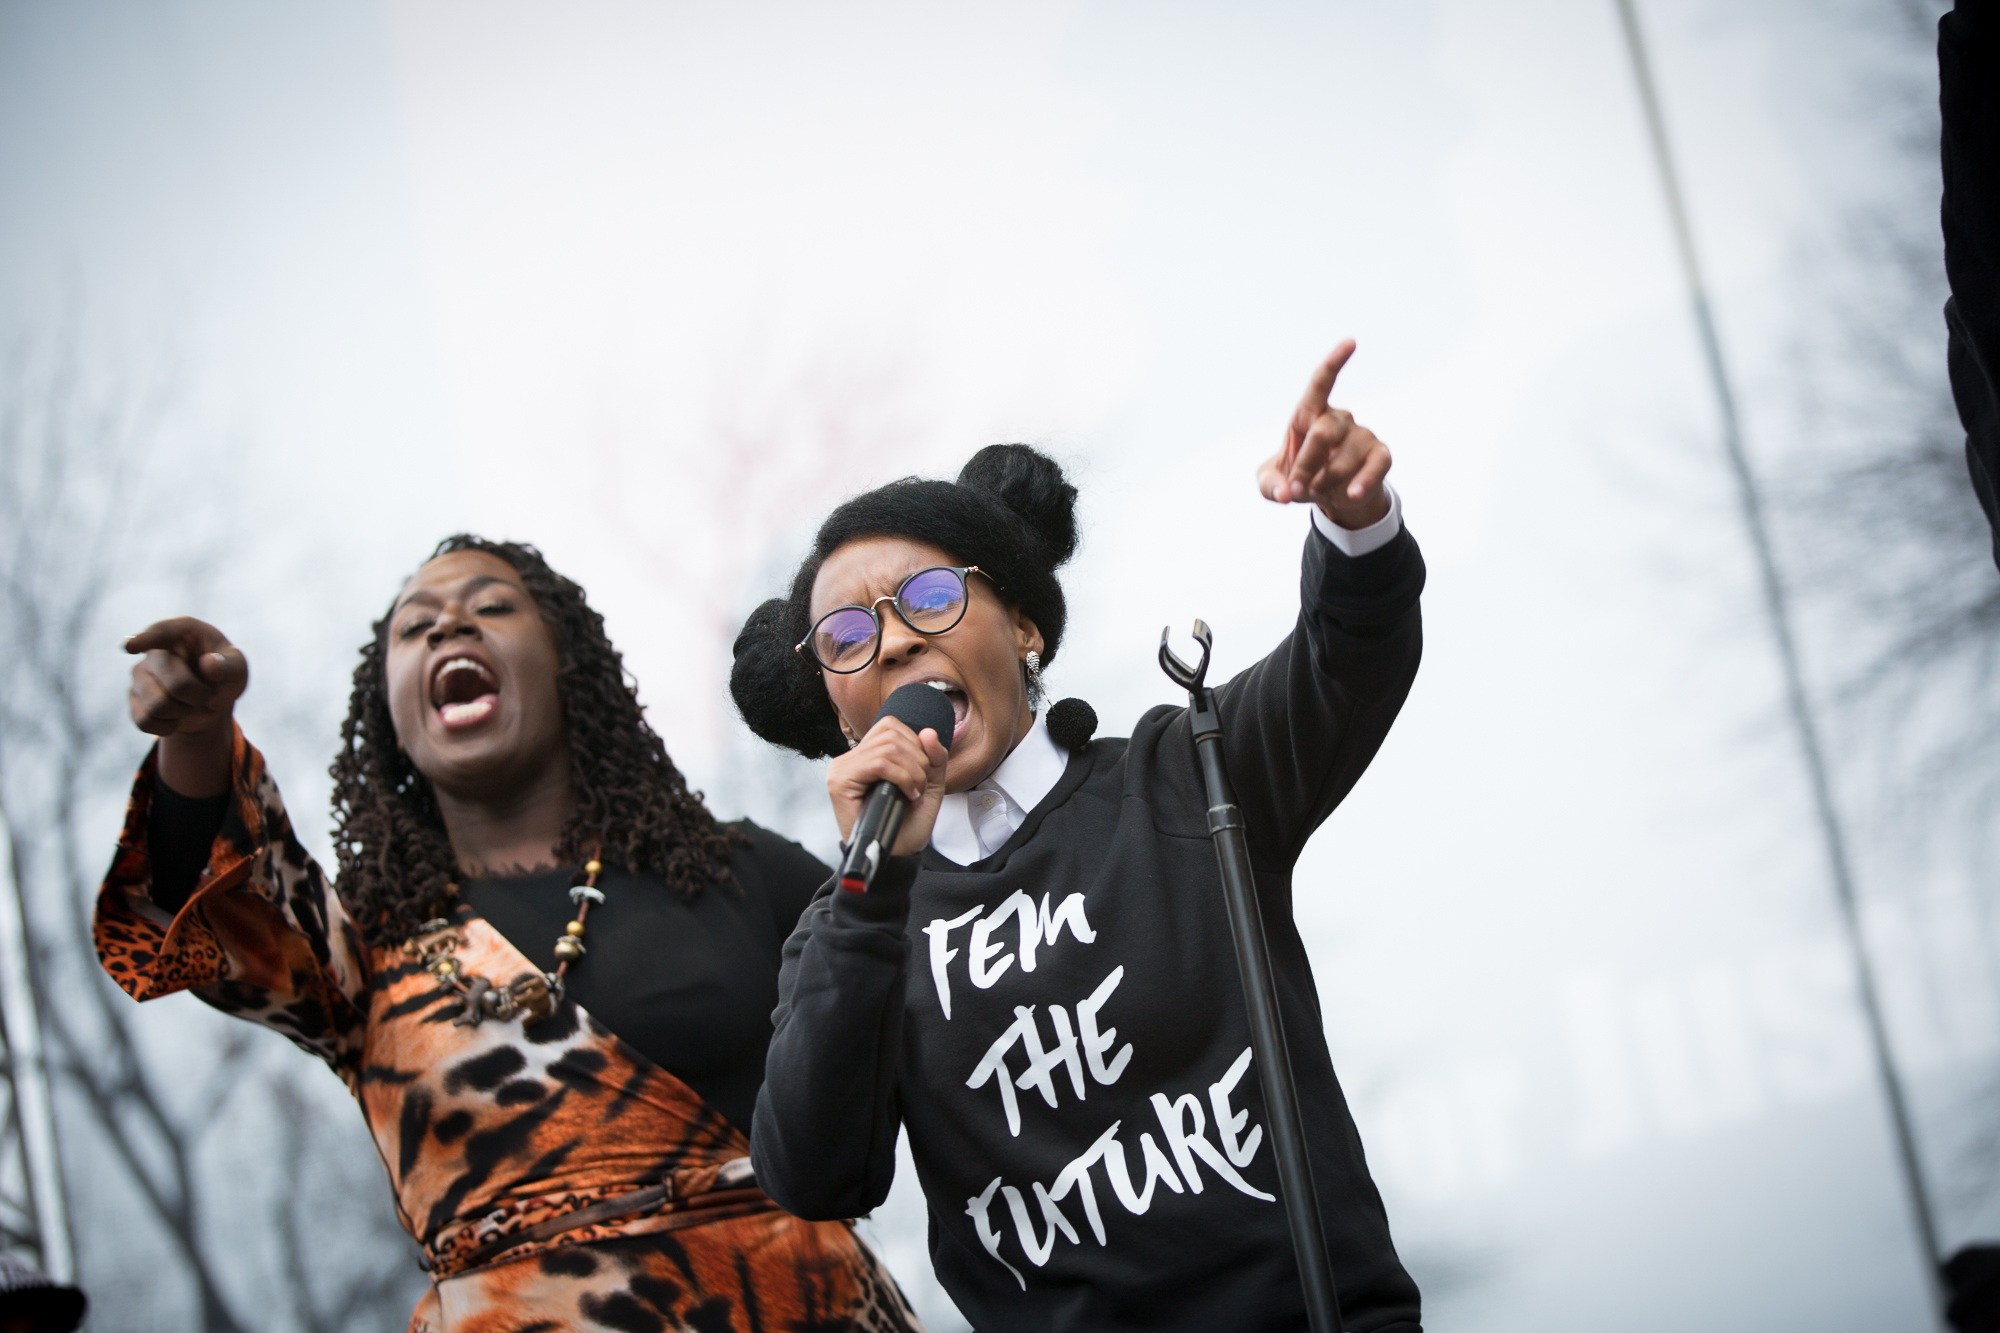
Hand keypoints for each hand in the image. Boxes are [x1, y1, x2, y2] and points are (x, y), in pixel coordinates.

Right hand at [126, 617, 247, 797]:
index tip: (130, 647)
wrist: (211, 701)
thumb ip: (230, 665)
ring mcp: (140, 674)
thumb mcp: (237, 667)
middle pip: (173, 682)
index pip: (162, 632)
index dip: (146, 639)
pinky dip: (167, 726)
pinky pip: (145, 721)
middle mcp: (156, 650)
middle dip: (197, 696)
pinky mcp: (133, 698)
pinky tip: (175, 716)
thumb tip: (209, 663)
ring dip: (182, 712)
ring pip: (157, 705)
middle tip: (206, 693)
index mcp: (182, 631)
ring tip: (189, 702)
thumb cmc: (224, 674)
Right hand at [825, 716, 949, 857]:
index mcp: (865, 755)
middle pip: (891, 734)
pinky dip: (902, 777)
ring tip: (914, 792)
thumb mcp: (929, 785)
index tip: (922, 771)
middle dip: (918, 758)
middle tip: (920, 786)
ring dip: (912, 771)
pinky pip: (878, 764)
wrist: (896, 856)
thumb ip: (933, 757)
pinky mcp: (839, 782)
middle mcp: (849, 759)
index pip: (890, 726)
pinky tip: (907, 794)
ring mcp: (841, 769)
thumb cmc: (907, 825)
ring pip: (887, 748)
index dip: (915, 743)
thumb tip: (928, 732)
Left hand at [1257, 340, 1392, 528]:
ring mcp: (1362, 435)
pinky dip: (1363, 483)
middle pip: (1323, 433)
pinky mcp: (1380, 455)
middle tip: (1297, 488)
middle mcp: (1339, 418)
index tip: (1351, 343)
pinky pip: (1375, 467)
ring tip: (1317, 491)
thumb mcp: (1272, 484)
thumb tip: (1285, 492)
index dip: (1335, 362)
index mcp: (1310, 414)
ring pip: (1343, 459)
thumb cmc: (1297, 478)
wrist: (1328, 497)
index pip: (1322, 381)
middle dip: (1306, 464)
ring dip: (1324, 482)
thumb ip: (1270, 487)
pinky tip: (1352, 495)